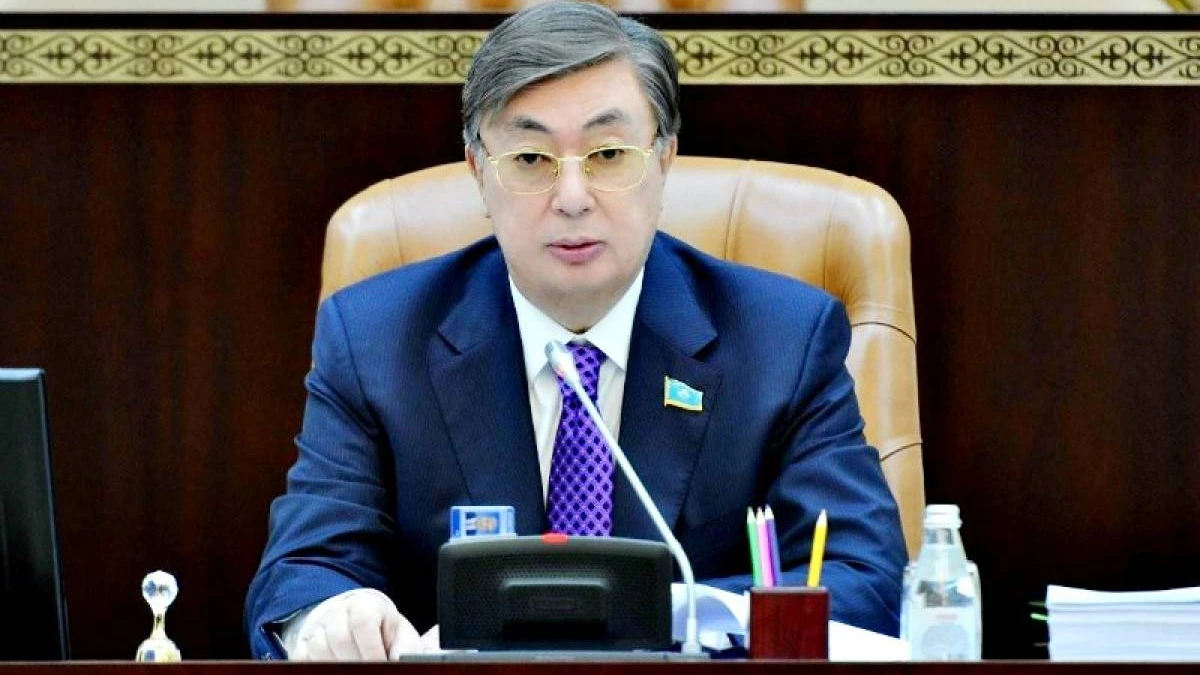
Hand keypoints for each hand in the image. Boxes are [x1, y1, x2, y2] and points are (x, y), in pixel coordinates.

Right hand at [290, 588, 421, 660]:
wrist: (359, 620)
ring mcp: (317, 626)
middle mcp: (337, 611)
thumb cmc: (382, 630)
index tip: (381, 664)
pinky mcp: (303, 642)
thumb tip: (401, 660)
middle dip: (356, 661)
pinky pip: (302, 656)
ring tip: (352, 669)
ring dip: (336, 664)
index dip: (371, 649)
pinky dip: (316, 666)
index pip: (362, 623)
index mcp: (363, 605)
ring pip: (318, 648)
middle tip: (368, 670)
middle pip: (339, 638)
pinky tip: (334, 668)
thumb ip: (404, 647)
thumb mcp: (398, 634)